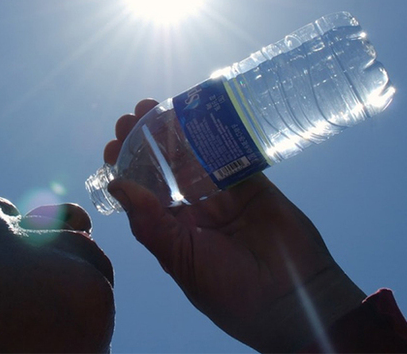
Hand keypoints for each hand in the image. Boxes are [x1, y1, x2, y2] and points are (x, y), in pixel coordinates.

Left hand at [105, 99, 365, 351]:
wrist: (292, 299)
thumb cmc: (229, 288)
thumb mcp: (180, 258)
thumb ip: (148, 222)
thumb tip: (115, 184)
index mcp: (171, 228)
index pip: (141, 189)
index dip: (126, 165)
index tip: (113, 143)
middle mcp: (194, 207)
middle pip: (164, 165)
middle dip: (146, 139)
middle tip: (133, 115)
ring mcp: (223, 193)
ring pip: (194, 153)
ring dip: (175, 129)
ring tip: (156, 105)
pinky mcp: (252, 182)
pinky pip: (231, 151)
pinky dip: (216, 132)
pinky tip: (199, 113)